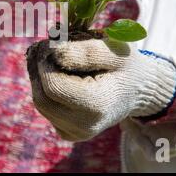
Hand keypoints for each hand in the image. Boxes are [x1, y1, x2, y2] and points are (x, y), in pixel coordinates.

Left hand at [27, 38, 175, 140]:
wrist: (137, 90)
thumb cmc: (126, 66)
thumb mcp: (114, 50)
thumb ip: (85, 50)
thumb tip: (53, 51)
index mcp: (97, 106)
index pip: (53, 85)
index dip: (44, 60)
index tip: (50, 41)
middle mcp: (85, 126)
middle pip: (41, 96)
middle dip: (37, 68)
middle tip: (44, 45)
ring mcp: (75, 133)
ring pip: (40, 102)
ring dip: (39, 77)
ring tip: (51, 56)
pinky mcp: (68, 133)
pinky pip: (46, 108)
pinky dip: (46, 89)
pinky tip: (58, 75)